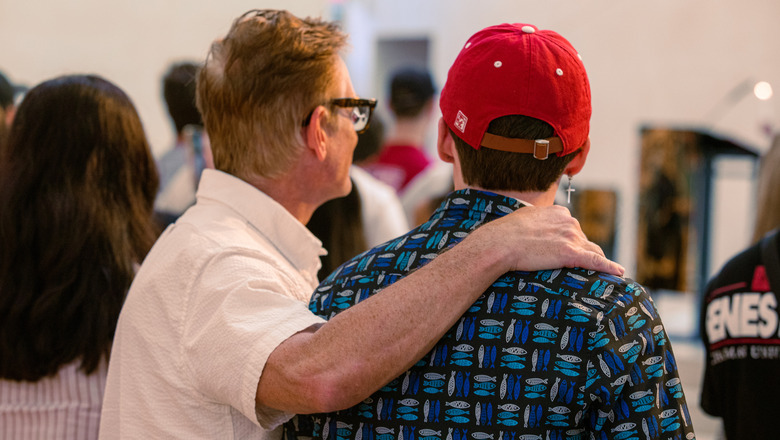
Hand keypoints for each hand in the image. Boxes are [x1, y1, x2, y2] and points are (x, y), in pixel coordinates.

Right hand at [473, 205, 623, 275]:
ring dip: (597, 261)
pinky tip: (619, 272)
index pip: (573, 229)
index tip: (567, 251)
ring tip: (603, 273)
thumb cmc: (506, 233)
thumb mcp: (524, 218)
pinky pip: (596, 261)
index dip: (570, 241)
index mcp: (559, 213)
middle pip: (584, 240)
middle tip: (577, 266)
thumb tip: (532, 225)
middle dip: (583, 252)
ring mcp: (571, 237)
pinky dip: (609, 266)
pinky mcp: (571, 253)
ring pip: (592, 251)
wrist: (500, 243)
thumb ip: (536, 221)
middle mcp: (569, 222)